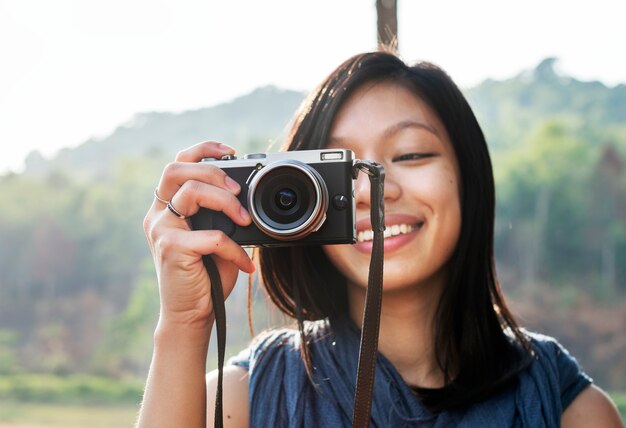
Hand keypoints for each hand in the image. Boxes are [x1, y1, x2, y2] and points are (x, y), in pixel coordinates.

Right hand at [143, 141, 254, 333]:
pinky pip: (211, 236)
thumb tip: (248, 194)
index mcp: (166, 207)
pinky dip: (235, 249)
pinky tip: (246, 264)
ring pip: (191, 192)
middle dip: (213, 172)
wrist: (192, 315)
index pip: (177, 164)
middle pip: (176, 169)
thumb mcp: (216, 237)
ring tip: (245, 219)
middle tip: (238, 191)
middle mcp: (158, 214)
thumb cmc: (206, 276)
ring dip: (226, 201)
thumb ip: (222, 214)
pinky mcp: (170, 248)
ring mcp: (161, 230)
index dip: (202, 150)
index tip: (230, 152)